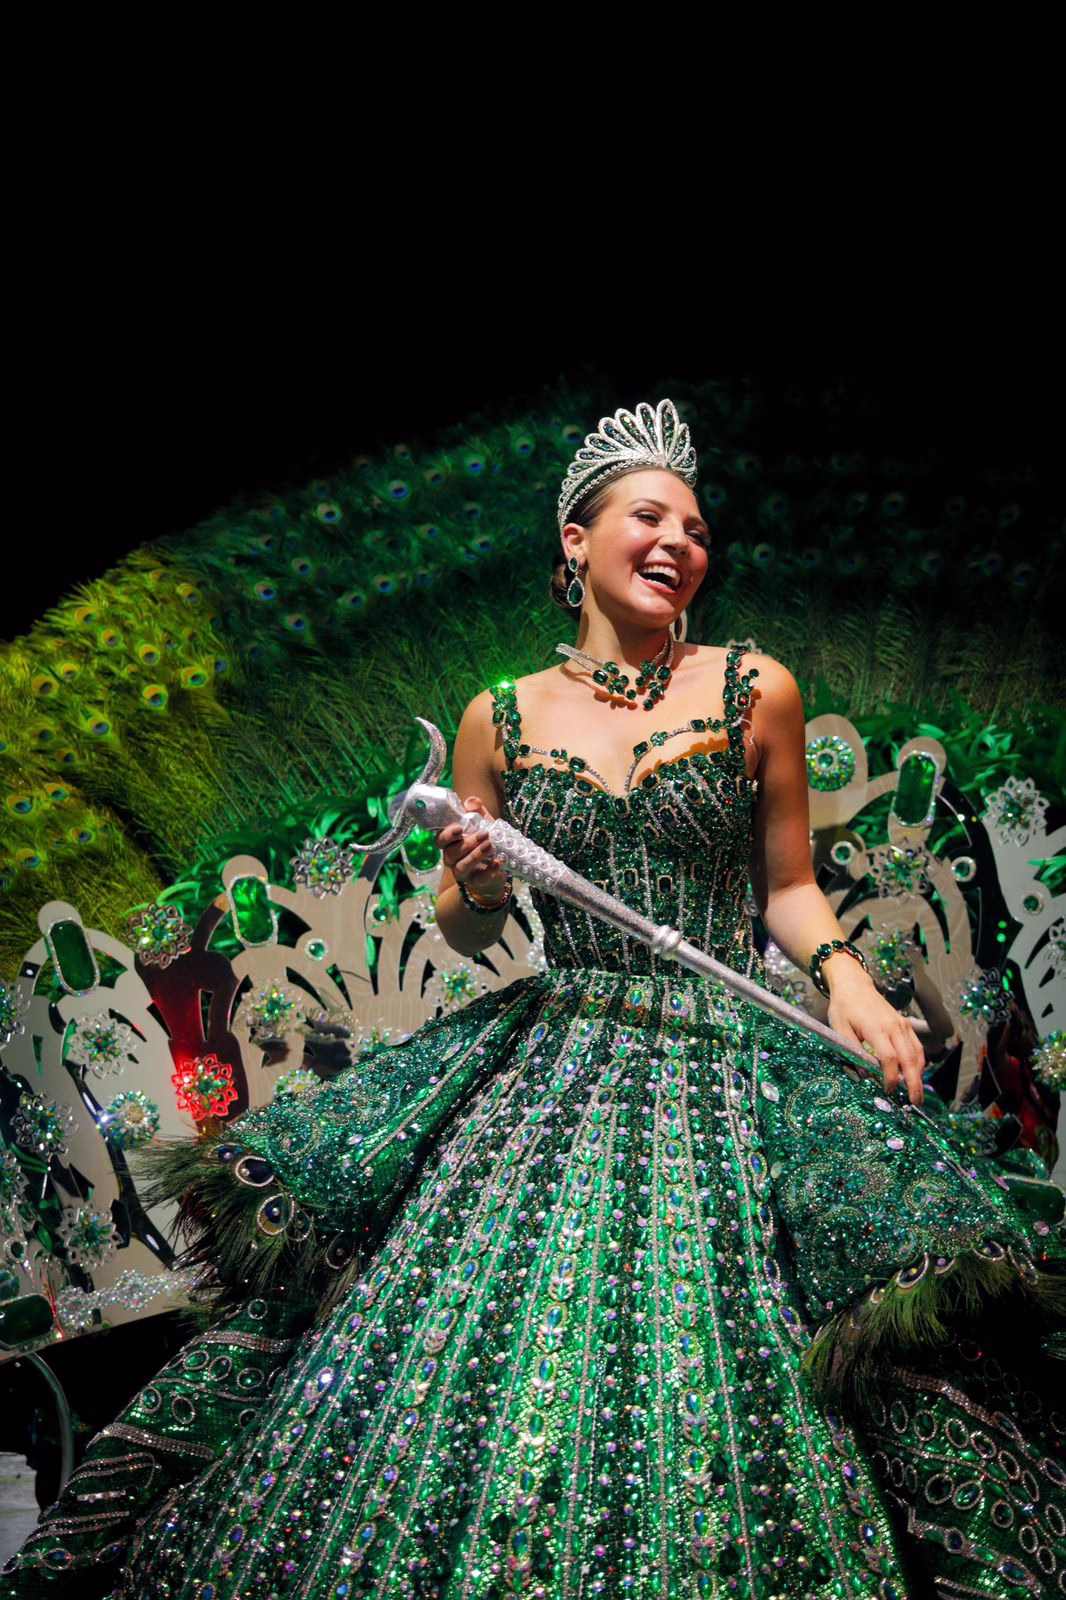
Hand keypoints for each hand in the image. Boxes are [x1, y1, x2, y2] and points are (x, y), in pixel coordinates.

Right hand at [435, 796, 509, 904]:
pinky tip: (498, 862)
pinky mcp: (477, 882)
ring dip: (475, 856)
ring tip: (490, 846)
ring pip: (461, 867)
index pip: (439, 840)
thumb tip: (471, 802)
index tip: (459, 828)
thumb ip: (477, 811)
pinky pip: (479, 879)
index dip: (446, 835)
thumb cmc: (484, 841)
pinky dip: (489, 871)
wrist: (498, 866)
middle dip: (467, 843)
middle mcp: (452, 858)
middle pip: (450, 853)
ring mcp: (463, 872)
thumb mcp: (483, 823)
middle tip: (484, 834)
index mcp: (450, 843)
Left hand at [826, 962, 925, 1104]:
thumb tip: (864, 1074)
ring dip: (918, 1075)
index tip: (887, 1091)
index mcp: (876, 1028)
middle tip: (914, 1102)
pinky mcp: (905, 1024)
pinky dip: (919, 1062)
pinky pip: (917, 1046)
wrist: (854, 985)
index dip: (890, 1077)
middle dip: (913, 1082)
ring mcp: (902, 1025)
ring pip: (917, 1053)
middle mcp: (894, 1026)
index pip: (889, 1058)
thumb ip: (851, 1051)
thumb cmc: (844, 1007)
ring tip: (916, 1094)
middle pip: (909, 1058)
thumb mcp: (839, 1028)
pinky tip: (915, 1075)